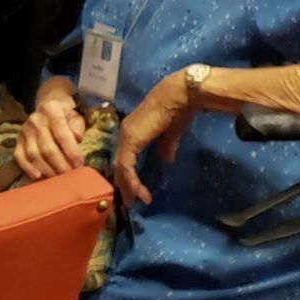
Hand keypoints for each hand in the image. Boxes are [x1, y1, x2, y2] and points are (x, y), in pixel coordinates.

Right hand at [14, 79, 86, 179]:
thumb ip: (77, 126)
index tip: (79, 164)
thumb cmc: (66, 115)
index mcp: (51, 109)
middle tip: (71, 176)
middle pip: (47, 147)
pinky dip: (27, 168)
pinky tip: (38, 177)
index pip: (61, 133)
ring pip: (34, 155)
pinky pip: (19, 157)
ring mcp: (24, 130)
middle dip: (60, 165)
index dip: (71, 151)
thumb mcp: (76, 115)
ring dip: (47, 170)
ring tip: (59, 179)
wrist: (47, 107)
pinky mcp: (17, 140)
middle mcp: (35, 119)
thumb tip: (77, 138)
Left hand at [112, 69, 196, 206]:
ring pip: (121, 166)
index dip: (128, 175)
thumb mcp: (170, 134)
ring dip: (128, 185)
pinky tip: (137, 190)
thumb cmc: (177, 111)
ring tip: (134, 201)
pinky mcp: (131, 139)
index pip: (125, 158)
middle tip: (130, 202)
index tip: (136, 192)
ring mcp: (126, 136)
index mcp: (132, 132)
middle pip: (119, 164)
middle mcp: (125, 134)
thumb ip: (166, 147)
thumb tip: (167, 160)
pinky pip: (127, 164)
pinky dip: (131, 179)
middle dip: (124, 185)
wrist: (179, 96)